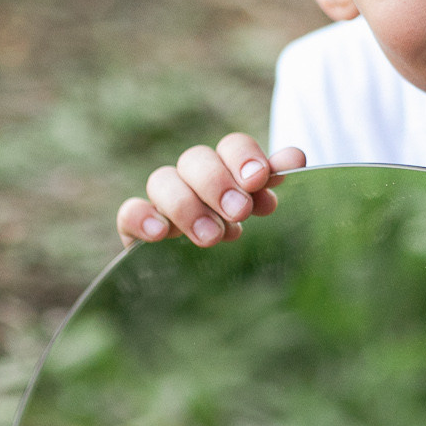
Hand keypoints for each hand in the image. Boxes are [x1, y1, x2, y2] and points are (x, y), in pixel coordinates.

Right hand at [116, 136, 305, 247]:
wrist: (199, 280)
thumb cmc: (235, 234)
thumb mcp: (256, 209)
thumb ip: (270, 183)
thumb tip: (295, 157)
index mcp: (226, 169)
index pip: (231, 145)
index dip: (245, 157)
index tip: (258, 180)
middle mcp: (192, 179)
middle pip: (195, 158)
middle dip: (218, 183)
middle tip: (240, 212)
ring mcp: (162, 202)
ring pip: (162, 180)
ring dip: (187, 205)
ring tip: (211, 237)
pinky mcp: (137, 229)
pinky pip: (129, 212)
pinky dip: (142, 217)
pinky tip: (161, 234)